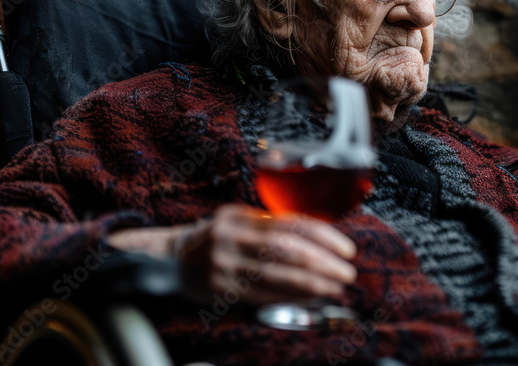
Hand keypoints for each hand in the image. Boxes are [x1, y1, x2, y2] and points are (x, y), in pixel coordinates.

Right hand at [174, 204, 356, 306]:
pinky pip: (264, 297)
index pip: (289, 224)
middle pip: (286, 250)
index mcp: (239, 217)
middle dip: (322, 262)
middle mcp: (231, 240)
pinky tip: (310, 299)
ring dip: (312, 284)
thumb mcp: (237, 219)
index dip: (323, 236)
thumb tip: (317, 234)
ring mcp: (225, 267)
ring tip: (335, 287)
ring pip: (277, 276)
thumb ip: (270, 223)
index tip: (345, 247)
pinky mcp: (223, 292)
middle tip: (346, 271)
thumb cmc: (214, 237)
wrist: (171, 260)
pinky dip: (291, 298)